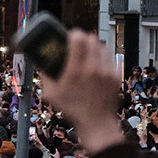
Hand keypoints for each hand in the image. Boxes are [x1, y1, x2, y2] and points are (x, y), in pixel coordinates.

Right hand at [37, 31, 124, 155]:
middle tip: (76, 43)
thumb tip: (43, 62)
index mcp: (76, 70)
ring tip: (86, 52)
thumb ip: (45, 76)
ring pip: (101, 45)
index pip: (78, 38)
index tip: (68, 37)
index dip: (72, 34)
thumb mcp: (51, 94)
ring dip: (92, 45)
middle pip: (91, 38)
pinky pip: (109, 57)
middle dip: (82, 38)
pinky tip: (95, 62)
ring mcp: (106, 71)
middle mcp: (93, 68)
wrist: (97, 123)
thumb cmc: (73, 110)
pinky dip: (101, 56)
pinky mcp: (115, 75)